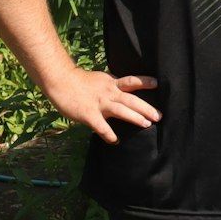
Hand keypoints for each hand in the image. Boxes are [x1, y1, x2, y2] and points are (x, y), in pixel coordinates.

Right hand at [43, 67, 160, 144]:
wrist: (61, 81)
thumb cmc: (80, 81)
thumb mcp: (101, 79)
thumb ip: (113, 85)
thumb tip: (124, 89)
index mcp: (112, 83)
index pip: (131, 81)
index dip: (144, 82)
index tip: (157, 84)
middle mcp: (109, 93)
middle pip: (131, 99)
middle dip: (146, 108)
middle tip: (159, 115)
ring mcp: (99, 104)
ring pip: (121, 110)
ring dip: (135, 117)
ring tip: (147, 124)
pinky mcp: (89, 114)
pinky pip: (101, 126)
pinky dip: (109, 134)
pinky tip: (115, 141)